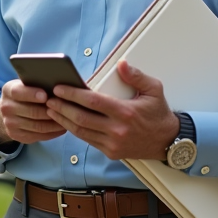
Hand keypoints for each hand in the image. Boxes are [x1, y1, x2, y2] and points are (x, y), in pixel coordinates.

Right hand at [0, 79, 67, 145]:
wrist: (9, 110)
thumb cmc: (24, 93)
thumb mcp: (25, 84)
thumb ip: (36, 83)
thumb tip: (59, 85)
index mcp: (8, 91)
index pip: (18, 92)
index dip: (32, 94)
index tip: (46, 95)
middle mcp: (6, 108)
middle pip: (32, 112)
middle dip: (51, 111)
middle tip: (66, 109)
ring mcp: (10, 124)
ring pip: (38, 126)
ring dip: (55, 123)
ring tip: (68, 119)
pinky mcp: (17, 136)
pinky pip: (39, 136)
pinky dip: (53, 133)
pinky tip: (62, 127)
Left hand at [45, 62, 178, 160]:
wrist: (168, 141)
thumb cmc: (159, 114)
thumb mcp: (154, 89)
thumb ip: (136, 75)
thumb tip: (121, 64)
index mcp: (126, 112)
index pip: (93, 102)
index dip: (72, 95)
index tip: (59, 88)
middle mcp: (117, 130)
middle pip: (81, 118)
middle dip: (61, 108)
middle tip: (48, 99)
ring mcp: (113, 143)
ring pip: (81, 132)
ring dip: (63, 120)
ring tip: (51, 110)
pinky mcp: (111, 152)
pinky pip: (88, 140)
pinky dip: (74, 130)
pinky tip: (66, 121)